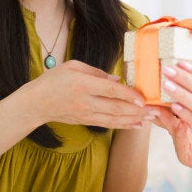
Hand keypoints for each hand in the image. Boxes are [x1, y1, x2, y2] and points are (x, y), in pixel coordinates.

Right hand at [12, 60, 156, 128]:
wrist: (36, 103)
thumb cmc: (54, 80)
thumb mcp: (73, 66)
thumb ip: (97, 72)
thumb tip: (118, 80)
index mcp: (83, 84)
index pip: (110, 90)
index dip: (128, 95)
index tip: (143, 98)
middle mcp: (86, 101)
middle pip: (116, 107)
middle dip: (137, 110)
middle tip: (156, 110)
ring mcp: (86, 114)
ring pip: (114, 118)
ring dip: (134, 119)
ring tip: (151, 118)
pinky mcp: (86, 121)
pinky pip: (108, 124)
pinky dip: (123, 125)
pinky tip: (136, 125)